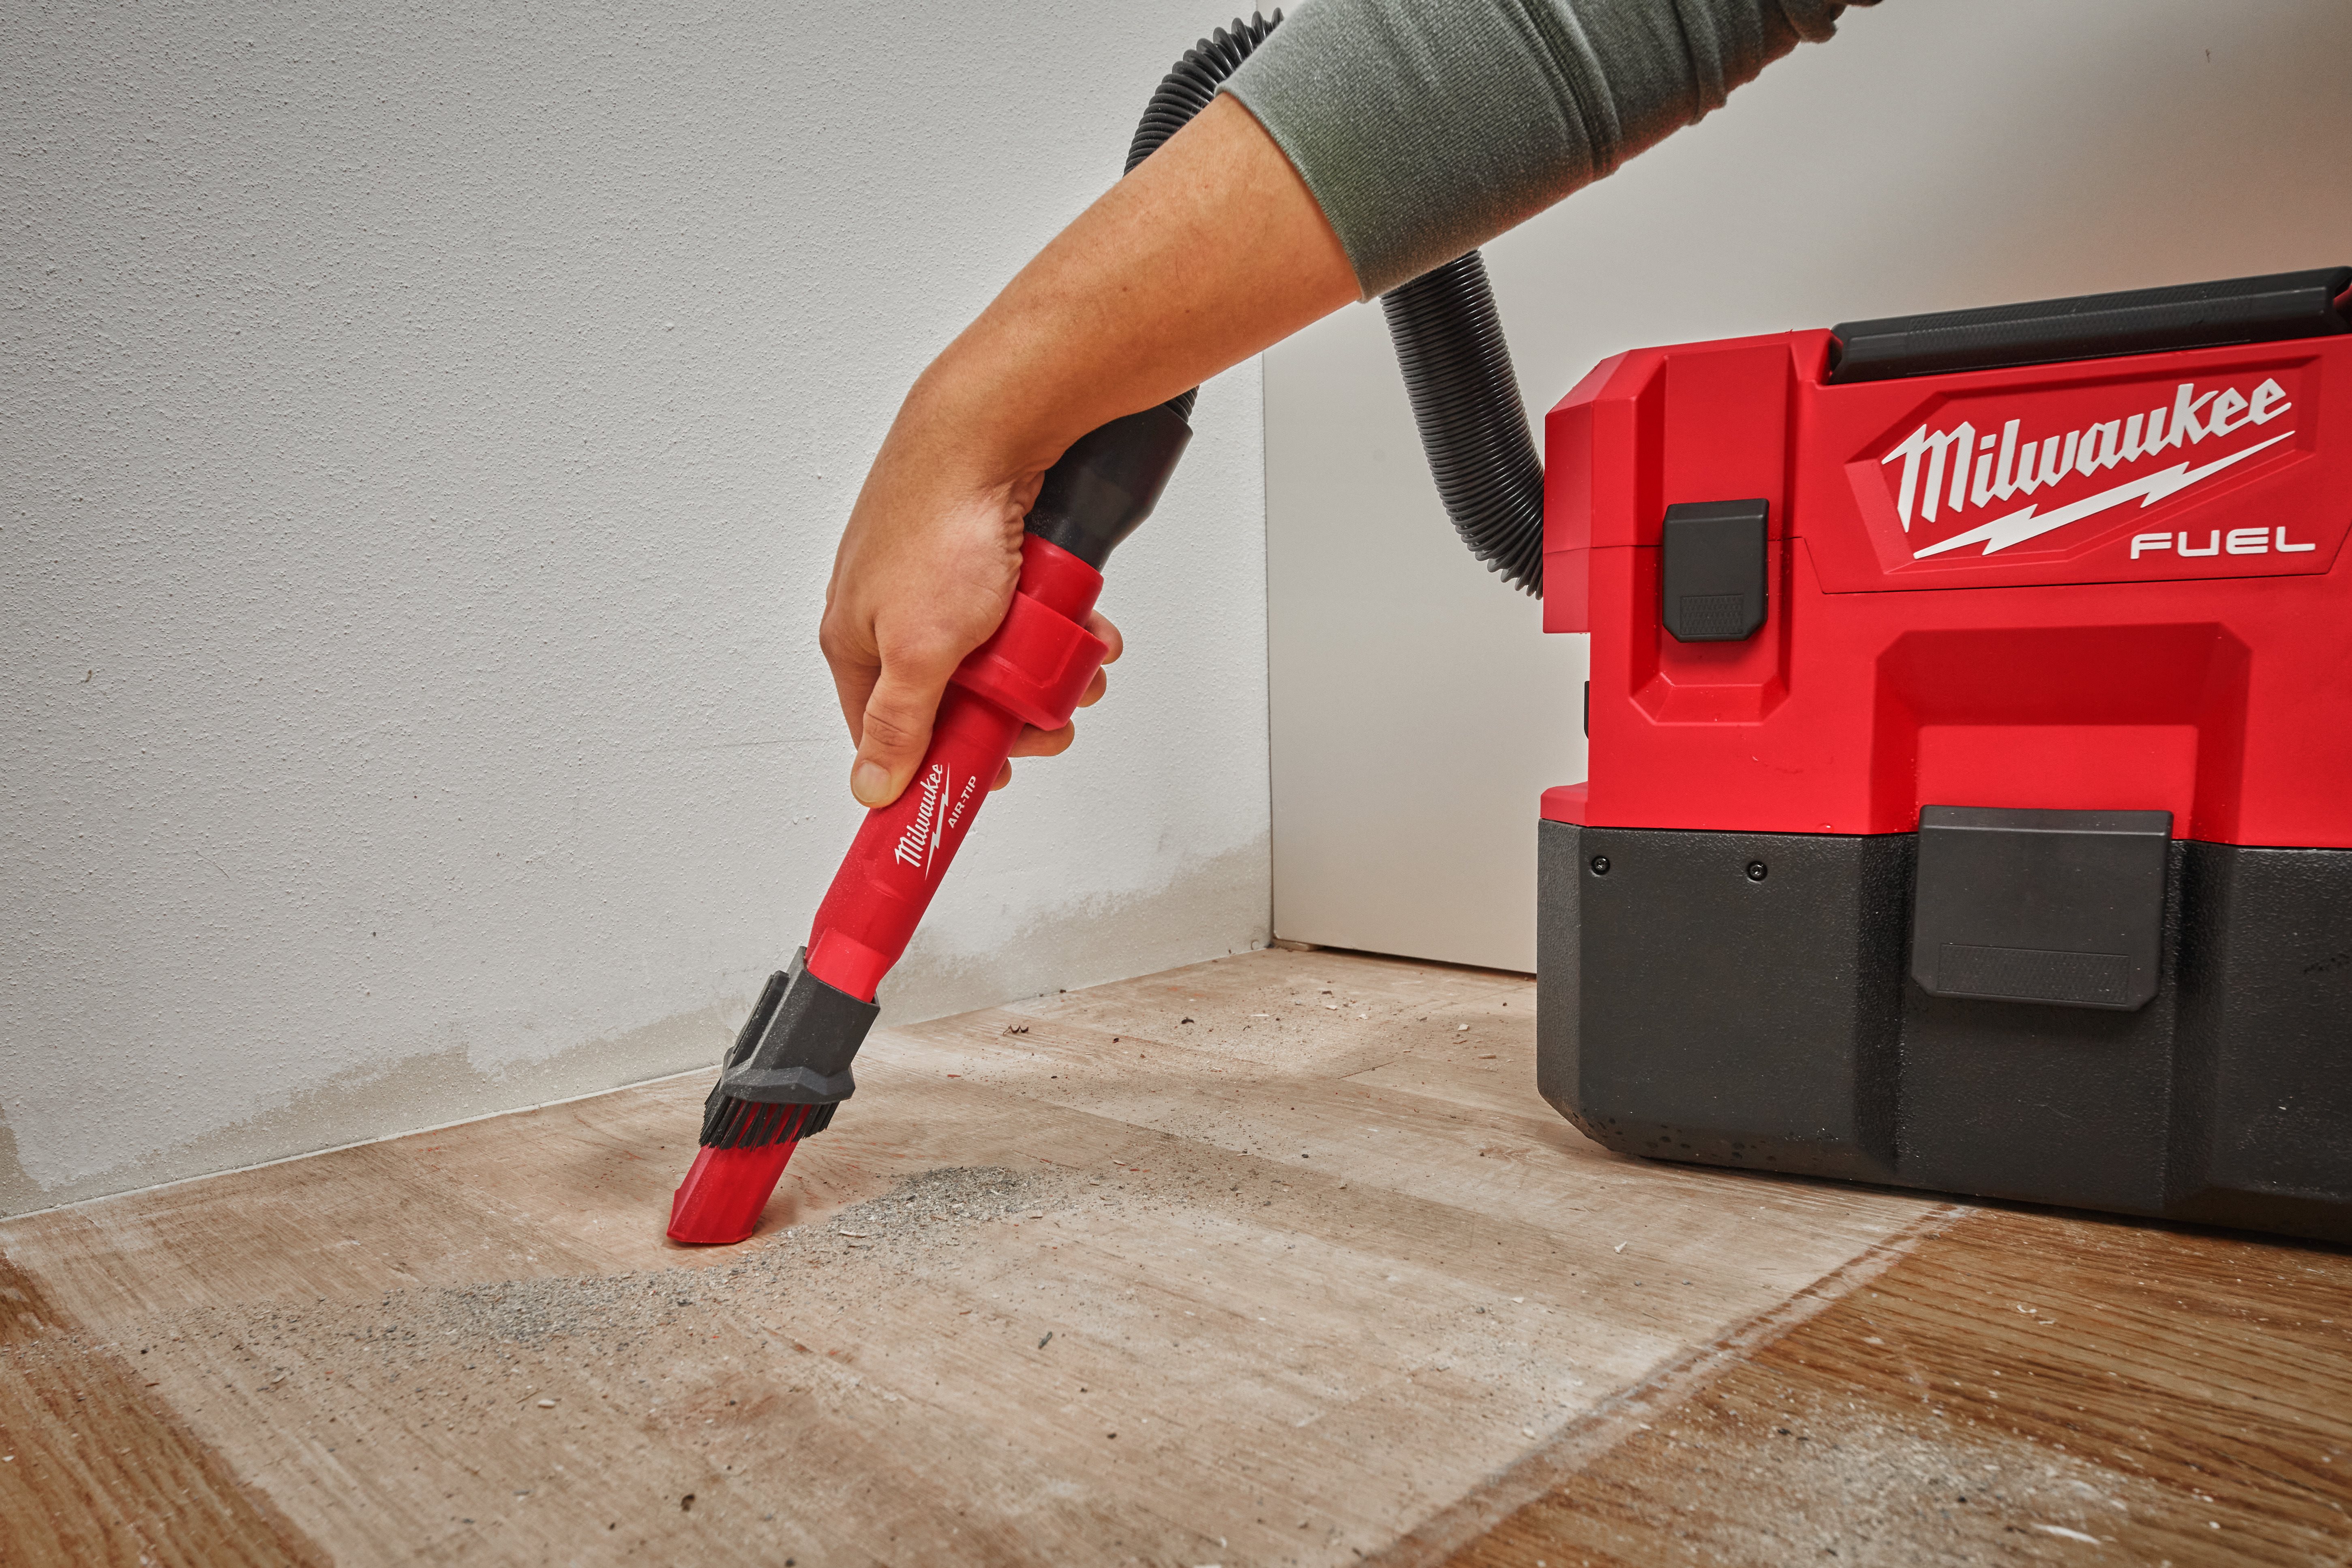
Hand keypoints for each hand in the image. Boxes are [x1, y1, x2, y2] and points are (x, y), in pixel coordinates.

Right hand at [819, 384, 1122, 805]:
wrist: (993, 430)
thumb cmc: (942, 528)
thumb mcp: (920, 650)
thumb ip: (898, 722)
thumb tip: (871, 786)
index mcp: (855, 641)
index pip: (885, 734)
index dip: (935, 767)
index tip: (981, 786)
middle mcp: (891, 612)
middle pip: (952, 699)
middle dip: (1012, 716)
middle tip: (1053, 723)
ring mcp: (940, 583)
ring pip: (996, 658)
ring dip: (1045, 673)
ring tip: (1082, 665)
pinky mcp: (984, 557)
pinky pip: (1022, 616)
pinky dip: (1054, 628)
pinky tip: (1083, 628)